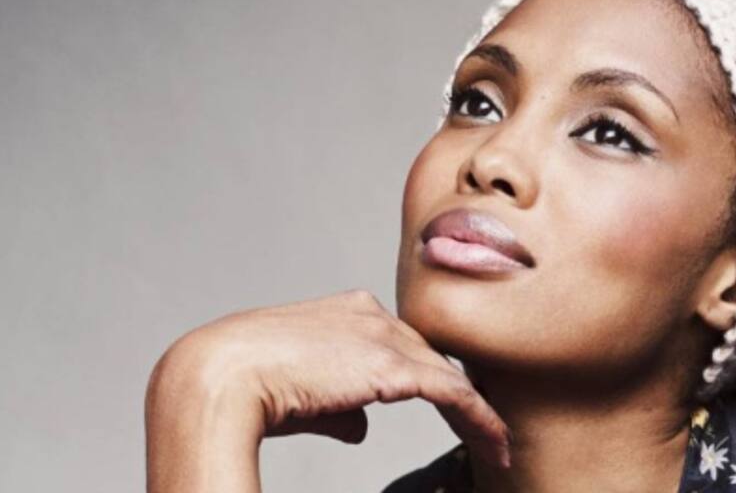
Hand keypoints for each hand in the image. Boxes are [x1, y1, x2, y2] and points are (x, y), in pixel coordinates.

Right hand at [145, 289, 509, 491]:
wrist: (218, 376)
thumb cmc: (243, 385)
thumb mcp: (299, 393)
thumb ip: (337, 406)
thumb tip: (360, 427)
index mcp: (347, 311)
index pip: (403, 345)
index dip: (429, 377)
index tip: (450, 406)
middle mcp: (371, 314)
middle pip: (431, 359)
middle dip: (458, 395)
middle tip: (482, 428)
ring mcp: (383, 336)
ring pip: (448, 376)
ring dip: (476, 414)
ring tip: (496, 447)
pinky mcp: (393, 366)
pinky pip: (453, 395)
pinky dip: (479, 420)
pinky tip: (493, 445)